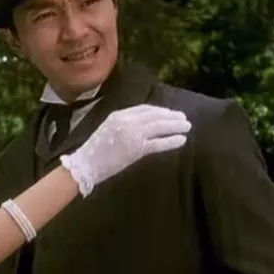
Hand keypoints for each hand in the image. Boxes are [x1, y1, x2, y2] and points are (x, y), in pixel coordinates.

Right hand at [61, 105, 190, 196]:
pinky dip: (172, 141)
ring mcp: (132, 134)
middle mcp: (126, 121)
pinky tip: (182, 140)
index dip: (159, 110)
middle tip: (183, 118)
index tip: (169, 113)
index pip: (144, 109)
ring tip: (187, 127)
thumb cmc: (94, 151)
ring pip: (159, 126)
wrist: (86, 164)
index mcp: (118, 114)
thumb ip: (123, 125)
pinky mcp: (137, 149)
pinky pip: (158, 143)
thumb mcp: (108, 130)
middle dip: (171, 116)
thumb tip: (142, 126)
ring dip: (175, 126)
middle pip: (154, 115)